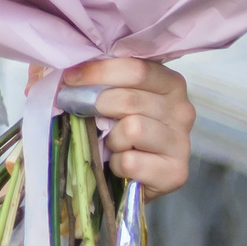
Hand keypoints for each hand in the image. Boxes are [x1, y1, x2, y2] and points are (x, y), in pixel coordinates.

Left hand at [58, 58, 194, 195]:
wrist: (137, 176)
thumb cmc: (121, 130)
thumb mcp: (114, 98)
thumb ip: (100, 82)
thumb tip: (63, 75)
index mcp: (170, 84)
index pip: (136, 69)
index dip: (99, 72)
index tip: (71, 78)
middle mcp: (183, 110)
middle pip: (130, 100)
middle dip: (96, 106)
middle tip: (81, 113)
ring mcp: (182, 143)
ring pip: (132, 129)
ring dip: (111, 139)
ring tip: (112, 144)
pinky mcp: (175, 172)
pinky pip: (131, 161)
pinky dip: (116, 164)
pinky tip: (120, 164)